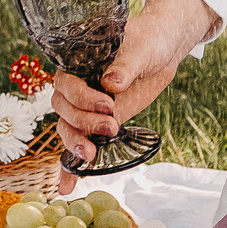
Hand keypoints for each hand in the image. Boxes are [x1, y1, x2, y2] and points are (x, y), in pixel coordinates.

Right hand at [52, 0, 216, 167]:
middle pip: (63, 110)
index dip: (82, 97)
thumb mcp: (141, 48)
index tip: (109, 104)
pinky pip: (80, 142)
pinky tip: (67, 188)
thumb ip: (125, 65)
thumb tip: (111, 82)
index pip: (65, 84)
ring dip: (75, 144)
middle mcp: (77, 85)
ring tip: (93, 156)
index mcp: (78, 62)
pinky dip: (70, 168)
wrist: (162, 49)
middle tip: (111, 126)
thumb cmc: (149, 39)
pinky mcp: (98, 123)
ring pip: (67, 128)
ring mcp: (86, 106)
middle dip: (83, 123)